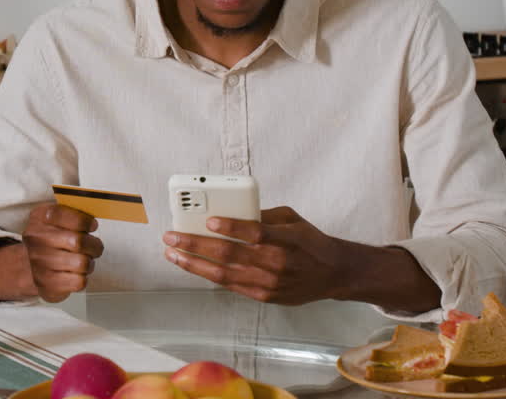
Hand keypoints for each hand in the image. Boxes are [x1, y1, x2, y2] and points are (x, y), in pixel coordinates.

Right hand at [22, 203, 104, 302]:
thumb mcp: (59, 219)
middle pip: (78, 241)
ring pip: (82, 263)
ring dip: (89, 263)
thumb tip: (94, 215)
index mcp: (39, 218)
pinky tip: (75, 273)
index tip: (92, 226)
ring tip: (84, 260)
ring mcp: (38, 263)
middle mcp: (35, 239)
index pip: (62, 214)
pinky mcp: (46, 285)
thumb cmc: (53, 240)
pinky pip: (79, 282)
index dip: (84, 221)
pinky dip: (83, 278)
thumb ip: (75, 213)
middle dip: (94, 245)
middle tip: (94, 246)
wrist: (31, 266)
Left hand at [162, 206, 346, 304]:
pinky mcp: (263, 296)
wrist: (333, 274)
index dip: (231, 227)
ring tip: (173, 253)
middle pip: (229, 254)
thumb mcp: (292, 218)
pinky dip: (209, 275)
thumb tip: (231, 210)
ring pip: (223, 274)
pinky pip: (230, 285)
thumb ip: (263, 215)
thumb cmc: (310, 242)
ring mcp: (267, 282)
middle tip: (172, 236)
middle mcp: (274, 263)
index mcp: (284, 240)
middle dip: (195, 244)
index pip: (254, 233)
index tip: (210, 220)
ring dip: (193, 264)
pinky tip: (192, 266)